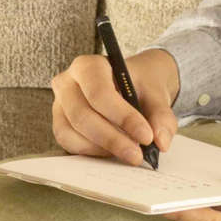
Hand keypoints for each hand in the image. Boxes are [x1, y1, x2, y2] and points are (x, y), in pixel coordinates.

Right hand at [51, 48, 180, 165]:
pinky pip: (69, 144)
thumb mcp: (155, 94)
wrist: (130, 86)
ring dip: (102, 149)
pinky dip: (92, 152)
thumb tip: (161, 141)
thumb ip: (161, 115)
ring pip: (72, 133)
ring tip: (128, 153)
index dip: (122, 117)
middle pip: (82, 116)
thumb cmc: (138, 86)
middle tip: (137, 154)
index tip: (146, 136)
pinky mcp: (60, 125)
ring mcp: (59, 106)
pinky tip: (112, 153)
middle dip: (112, 139)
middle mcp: (66, 83)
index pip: (99, 93)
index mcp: (87, 66)